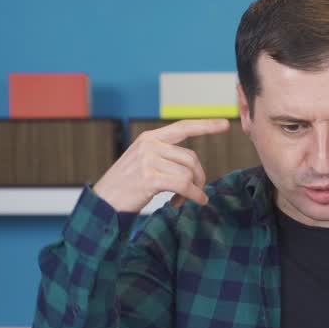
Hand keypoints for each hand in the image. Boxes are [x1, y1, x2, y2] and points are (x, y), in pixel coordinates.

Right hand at [93, 118, 231, 212]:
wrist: (103, 203)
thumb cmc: (125, 187)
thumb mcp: (143, 163)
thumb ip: (164, 157)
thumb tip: (192, 167)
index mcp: (149, 138)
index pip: (183, 127)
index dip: (205, 126)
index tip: (225, 124)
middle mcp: (149, 145)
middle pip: (191, 158)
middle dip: (199, 177)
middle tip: (194, 193)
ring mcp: (148, 160)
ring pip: (188, 173)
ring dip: (191, 191)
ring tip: (180, 202)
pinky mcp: (149, 178)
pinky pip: (184, 185)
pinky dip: (193, 195)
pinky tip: (192, 202)